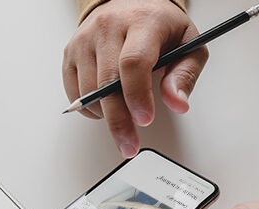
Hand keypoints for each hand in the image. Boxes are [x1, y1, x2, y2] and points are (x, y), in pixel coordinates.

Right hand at [62, 0, 207, 157]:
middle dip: (118, 120)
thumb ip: (185, 74)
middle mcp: (108, 26)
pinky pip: (74, 90)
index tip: (144, 119)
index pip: (133, 62)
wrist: (129, 3)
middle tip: (129, 144)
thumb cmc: (159, 25)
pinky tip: (106, 107)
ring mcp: (85, 39)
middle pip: (107, 82)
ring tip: (123, 122)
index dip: (137, 95)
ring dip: (105, 115)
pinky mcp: (70, 51)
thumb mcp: (188, 43)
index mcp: (142, 21)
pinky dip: (89, 108)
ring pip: (88, 90)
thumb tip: (177, 103)